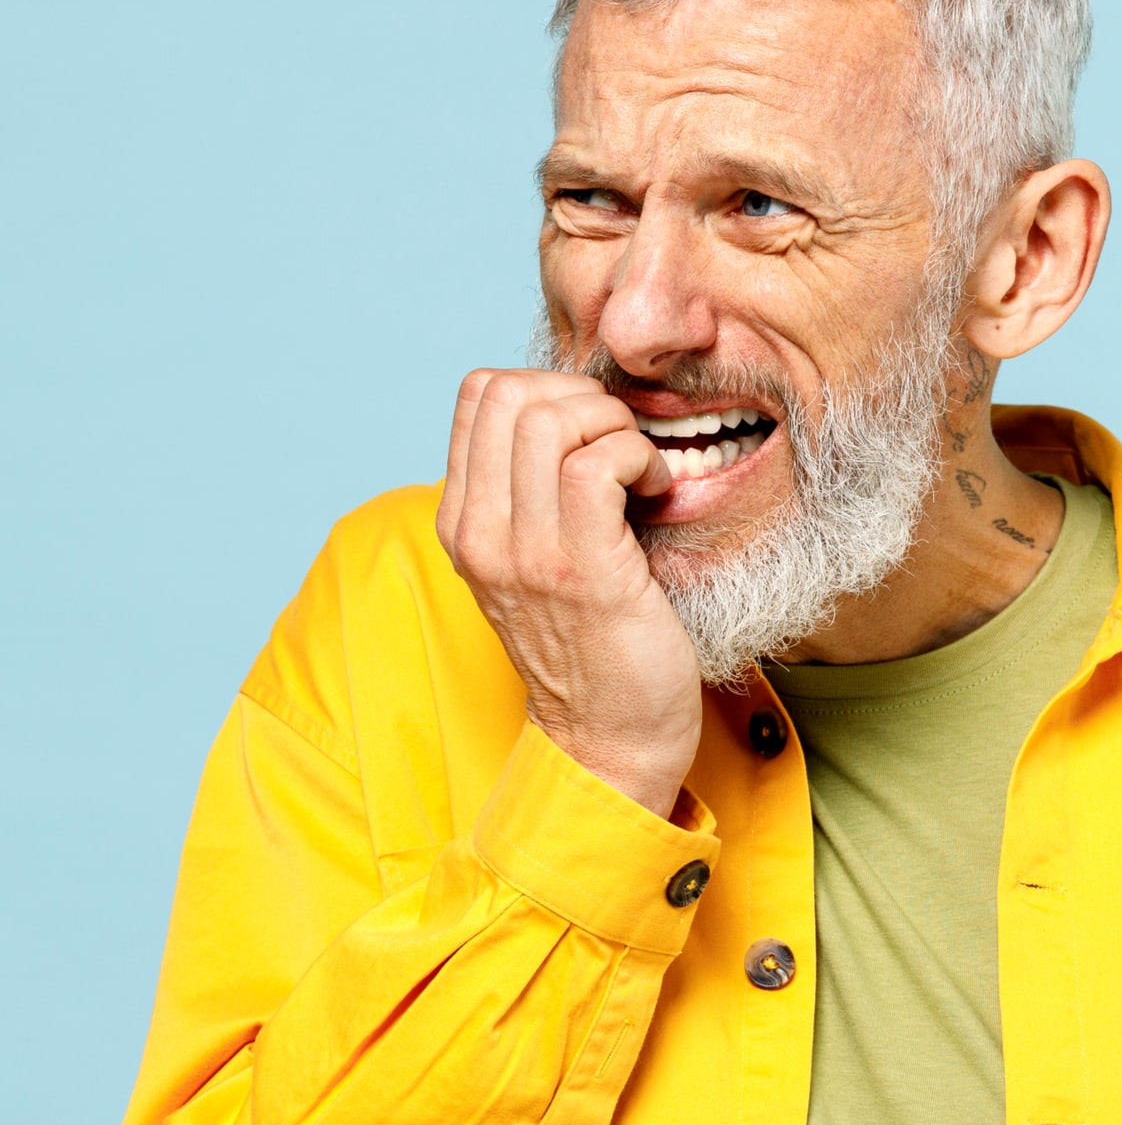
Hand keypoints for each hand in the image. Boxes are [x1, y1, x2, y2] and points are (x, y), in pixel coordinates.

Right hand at [436, 368, 701, 817]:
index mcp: (464, 522)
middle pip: (510, 391)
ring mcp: (524, 551)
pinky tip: (655, 492)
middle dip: (583, 396)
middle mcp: (480, 532)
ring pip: (551, 418)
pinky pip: (598, 462)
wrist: (608, 739)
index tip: (592, 430)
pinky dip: (637, 457)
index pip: (479, 393)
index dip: (548, 385)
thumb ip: (530, 491)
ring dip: (614, 426)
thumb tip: (573, 410)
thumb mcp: (535, 559)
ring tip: (639, 471)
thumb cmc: (591, 645)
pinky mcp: (581, 567)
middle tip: (620, 442)